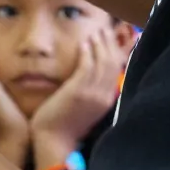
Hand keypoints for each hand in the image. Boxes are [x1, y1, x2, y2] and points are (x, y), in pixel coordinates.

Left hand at [30, 28, 123, 164]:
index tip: (108, 40)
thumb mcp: (83, 107)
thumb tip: (87, 79)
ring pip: (102, 63)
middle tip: (104, 29)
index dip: (114, 53)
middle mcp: (103, 96)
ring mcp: (92, 94)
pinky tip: (84, 43)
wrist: (53, 139)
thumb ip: (88, 92)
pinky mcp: (78, 92)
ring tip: (96, 32)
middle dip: (109, 45)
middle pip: (112, 64)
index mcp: (106, 100)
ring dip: (100, 45)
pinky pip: (87, 67)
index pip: (116, 72)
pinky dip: (88, 54)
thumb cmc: (62, 123)